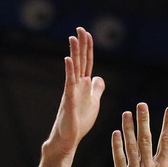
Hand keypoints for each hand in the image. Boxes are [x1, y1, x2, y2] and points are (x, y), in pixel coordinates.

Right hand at [47, 27, 105, 153]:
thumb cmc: (79, 122)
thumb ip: (96, 89)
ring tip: (73, 38)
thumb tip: (99, 78)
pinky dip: (69, 71)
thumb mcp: (94, 102)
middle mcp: (77, 85)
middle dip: (81, 45)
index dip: (88, 48)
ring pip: (74, 68)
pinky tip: (68, 59)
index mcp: (84, 85)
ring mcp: (72, 91)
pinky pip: (69, 83)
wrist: (68, 138)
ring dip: (74, 53)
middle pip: (80, 61)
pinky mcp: (69, 100)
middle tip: (80, 28)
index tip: (87, 33)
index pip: (87, 62)